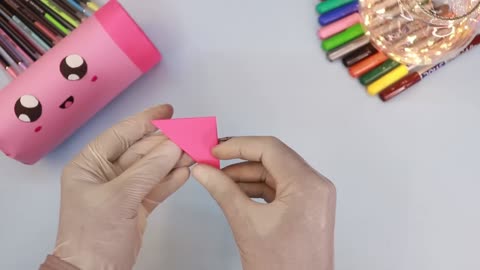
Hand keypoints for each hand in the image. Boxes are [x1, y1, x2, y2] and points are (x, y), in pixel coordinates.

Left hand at [53, 105, 191, 269]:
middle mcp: (106, 173)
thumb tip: (173, 146)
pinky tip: (186, 171)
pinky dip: (172, 179)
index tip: (167, 111)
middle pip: (141, 151)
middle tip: (190, 134)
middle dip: (165, 143)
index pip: (120, 135)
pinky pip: (157, 186)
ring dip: (173, 160)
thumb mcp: (120, 198)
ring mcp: (123, 190)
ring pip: (152, 168)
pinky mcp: (136, 205)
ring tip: (195, 151)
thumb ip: (148, 170)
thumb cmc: (92, 237)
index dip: (145, 121)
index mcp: (90, 165)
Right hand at [192, 137, 335, 269]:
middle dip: (241, 160)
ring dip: (247, 175)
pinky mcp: (307, 207)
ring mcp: (314, 197)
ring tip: (220, 180)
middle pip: (273, 159)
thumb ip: (222, 190)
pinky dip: (258, 188)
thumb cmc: (285, 269)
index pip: (270, 149)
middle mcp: (316, 186)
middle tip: (214, 162)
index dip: (239, 146)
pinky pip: (280, 188)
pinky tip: (236, 191)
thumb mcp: (246, 223)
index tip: (216, 150)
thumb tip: (204, 171)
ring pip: (276, 173)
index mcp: (308, 185)